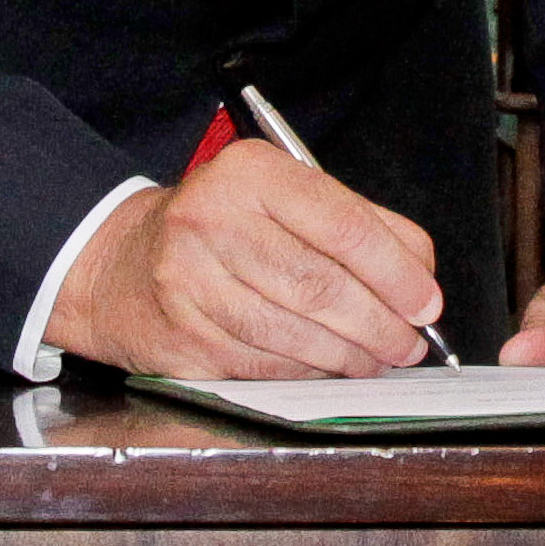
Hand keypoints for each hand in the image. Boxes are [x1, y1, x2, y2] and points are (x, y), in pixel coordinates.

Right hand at [43, 139, 444, 379]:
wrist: (118, 263)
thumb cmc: (221, 227)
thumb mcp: (283, 198)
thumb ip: (358, 224)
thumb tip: (420, 276)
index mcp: (252, 173)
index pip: (343, 224)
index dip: (395, 272)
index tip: (426, 303)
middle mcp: (213, 219)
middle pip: (320, 284)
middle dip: (379, 324)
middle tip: (410, 344)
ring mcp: (188, 280)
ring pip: (293, 331)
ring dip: (349, 356)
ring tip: (377, 360)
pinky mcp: (179, 336)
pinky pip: (262, 364)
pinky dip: (307, 373)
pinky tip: (328, 369)